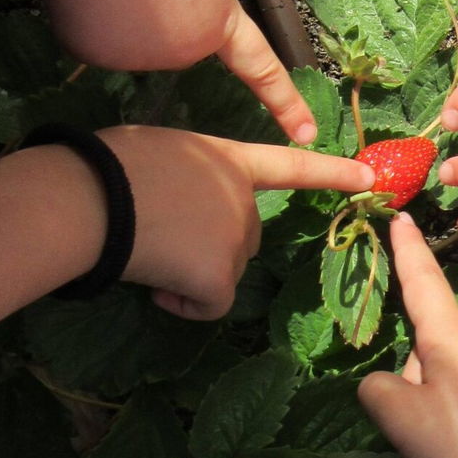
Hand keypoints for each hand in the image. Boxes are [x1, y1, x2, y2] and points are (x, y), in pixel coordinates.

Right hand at [39, 0, 318, 144]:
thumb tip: (177, 12)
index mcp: (218, 22)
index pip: (258, 67)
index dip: (283, 101)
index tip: (307, 134)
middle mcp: (181, 51)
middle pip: (168, 38)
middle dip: (155, 6)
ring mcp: (135, 58)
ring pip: (129, 36)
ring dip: (120, 6)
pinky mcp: (93, 53)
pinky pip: (94, 34)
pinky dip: (88, 8)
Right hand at [94, 127, 372, 318]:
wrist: (86, 200)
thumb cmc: (107, 167)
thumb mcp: (161, 152)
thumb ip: (191, 173)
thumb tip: (179, 205)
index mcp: (230, 160)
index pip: (292, 166)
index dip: (333, 173)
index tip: (371, 179)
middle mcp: (244, 199)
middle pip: (242, 236)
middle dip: (209, 246)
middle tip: (159, 235)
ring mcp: (236, 238)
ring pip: (223, 271)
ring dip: (192, 274)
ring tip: (148, 251)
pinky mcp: (220, 276)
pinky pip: (209, 305)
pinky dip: (184, 304)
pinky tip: (156, 284)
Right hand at [358, 214, 457, 457]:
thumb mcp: (403, 420)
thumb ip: (379, 393)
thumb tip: (386, 384)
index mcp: (453, 336)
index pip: (424, 283)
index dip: (408, 252)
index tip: (401, 218)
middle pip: (441, 342)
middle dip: (420, 368)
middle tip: (418, 420)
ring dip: (450, 395)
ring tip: (455, 443)